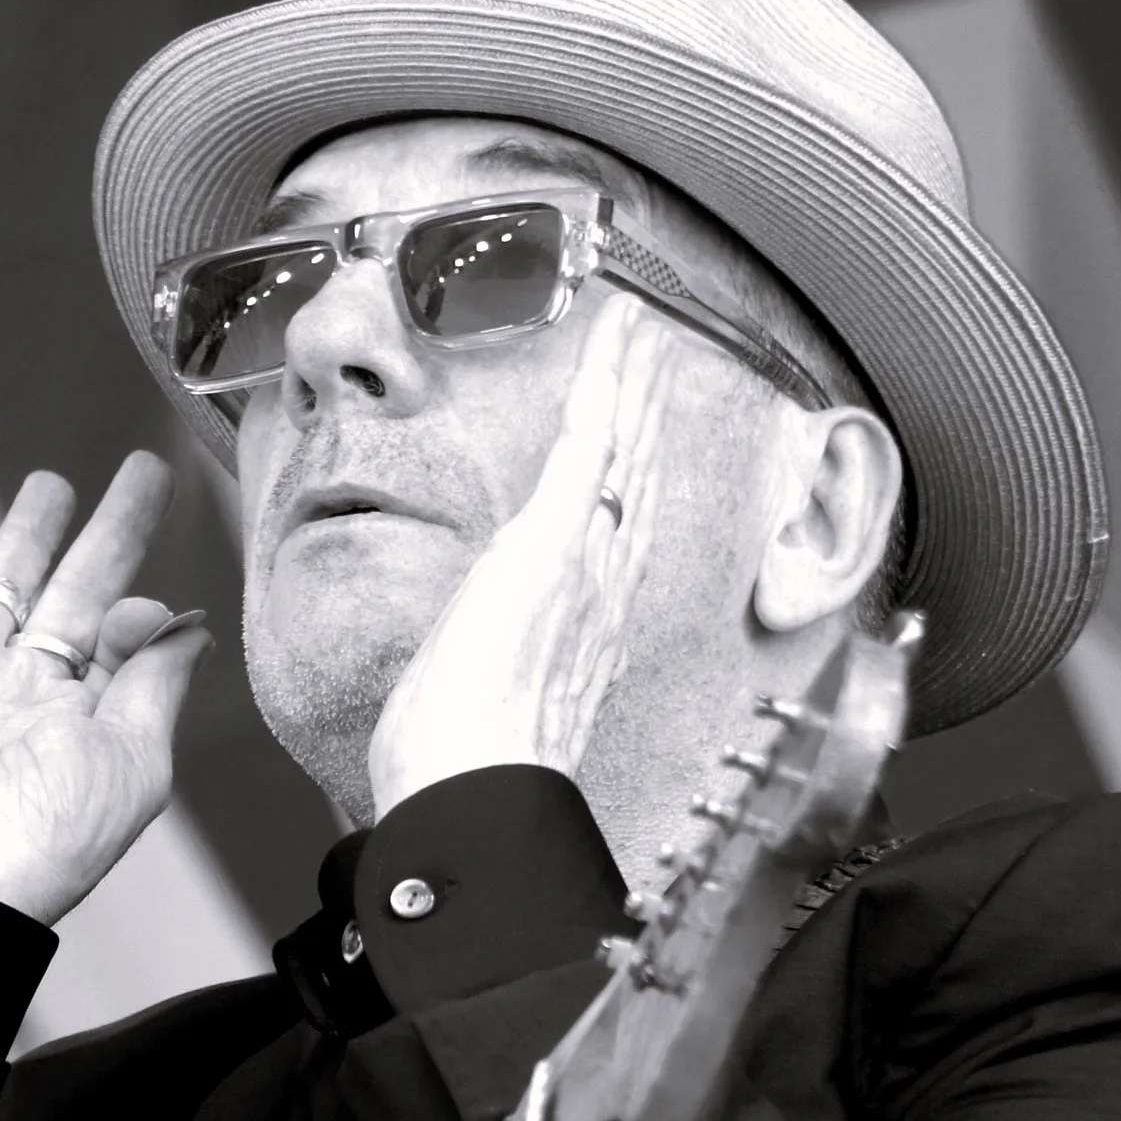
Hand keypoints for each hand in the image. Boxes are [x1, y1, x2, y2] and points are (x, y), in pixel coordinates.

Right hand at [0, 452, 210, 922]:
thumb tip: (191, 627)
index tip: (151, 606)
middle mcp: (27, 688)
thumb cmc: (44, 832)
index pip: (121, 645)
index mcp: (82, 719)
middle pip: (76, 589)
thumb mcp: (132, 761)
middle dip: (110, 533)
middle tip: (144, 474)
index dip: (142, 616)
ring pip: (6, 577)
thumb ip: (158, 686)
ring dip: (28, 528)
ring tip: (52, 482)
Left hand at [367, 300, 673, 816]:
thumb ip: (488, 665)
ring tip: (646, 333)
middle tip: (656, 354)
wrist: (472, 788)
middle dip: (647, 413)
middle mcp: (600, 588)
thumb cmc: (464, 766)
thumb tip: (475, 652)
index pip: (616, 529)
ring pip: (624, 448)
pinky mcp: (553, 539)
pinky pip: (592, 441)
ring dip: (637, 382)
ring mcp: (584, 559)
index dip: (633, 472)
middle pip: (635, 478)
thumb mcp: (481, 699)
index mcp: (582, 623)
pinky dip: (610, 381)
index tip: (638, 431)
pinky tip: (621, 334)